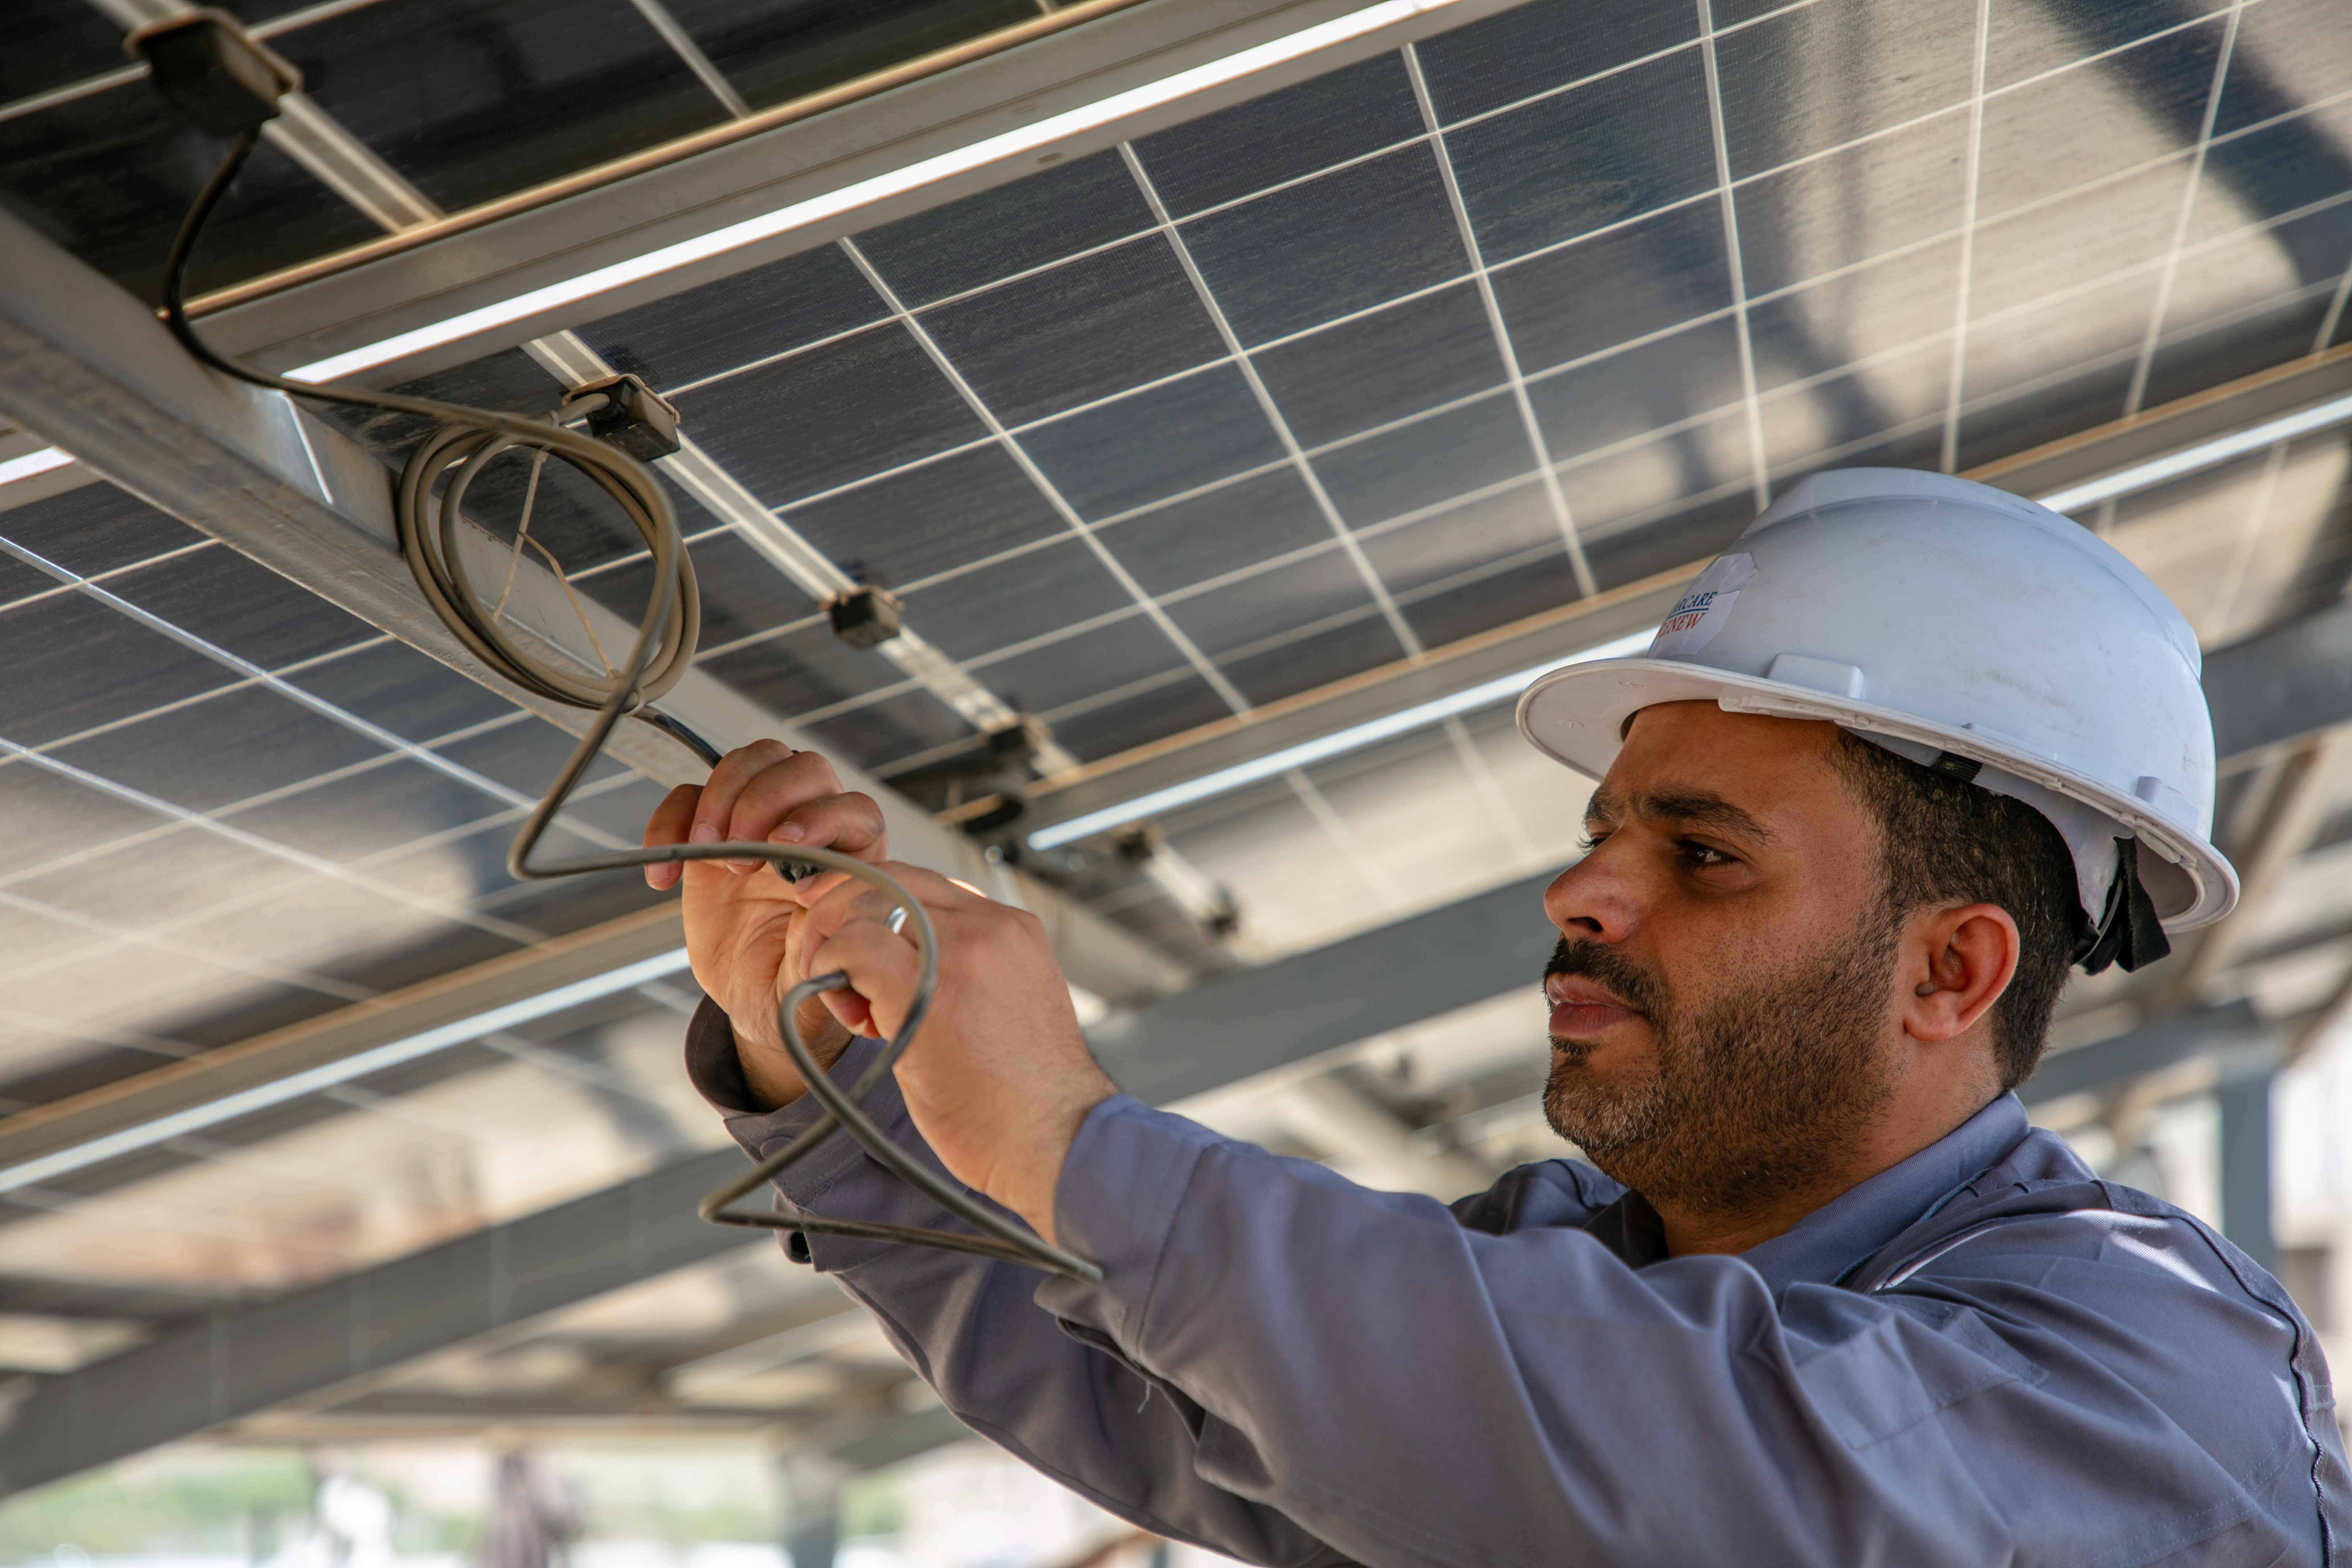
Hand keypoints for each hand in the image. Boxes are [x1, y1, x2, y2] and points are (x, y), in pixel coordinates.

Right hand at [642, 743, 889, 1108]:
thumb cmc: (796, 988)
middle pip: (804, 769)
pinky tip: (665, 877)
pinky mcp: (713, 828)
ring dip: (722, 795)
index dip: (823, 820)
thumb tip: (813, 915)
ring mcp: (762, 822)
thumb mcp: (815, 986)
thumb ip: (821, 952)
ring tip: (706, 850)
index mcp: (854, 860)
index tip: (785, 852)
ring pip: (753, 762)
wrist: (753, 997)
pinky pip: (688, 795)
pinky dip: (669, 823)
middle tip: (740, 851)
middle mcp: (813, 829)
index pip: (856, 810)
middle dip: (767, 799)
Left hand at [800, 864, 1117, 1243]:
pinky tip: (851, 1014)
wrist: (1055, 1138)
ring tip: (849, 1003)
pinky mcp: (928, 987)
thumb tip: (896, 964)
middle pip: (890, 879)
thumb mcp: (1004, 1007)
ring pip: (867, 903)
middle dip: (841, 911)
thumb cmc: (1021, 1094)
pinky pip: (854, 946)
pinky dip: (832, 970)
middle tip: (824, 960)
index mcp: (1011, 929)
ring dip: (836, 945)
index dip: (874, 900)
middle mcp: (989, 927)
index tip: (846, 931)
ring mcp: (962, 951)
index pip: (924, 883)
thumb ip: (961, 971)